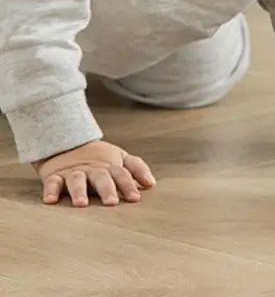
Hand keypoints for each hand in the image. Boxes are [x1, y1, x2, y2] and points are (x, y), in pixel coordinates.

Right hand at [33, 140, 155, 206]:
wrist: (68, 142)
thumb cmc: (99, 157)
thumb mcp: (120, 158)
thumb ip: (136, 168)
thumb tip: (151, 183)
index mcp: (110, 166)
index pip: (122, 174)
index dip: (129, 185)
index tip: (135, 198)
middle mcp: (93, 169)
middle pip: (101, 177)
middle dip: (107, 189)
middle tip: (112, 203)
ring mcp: (74, 172)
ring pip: (76, 180)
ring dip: (78, 191)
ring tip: (81, 204)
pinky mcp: (55, 175)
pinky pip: (52, 183)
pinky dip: (50, 190)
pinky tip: (50, 200)